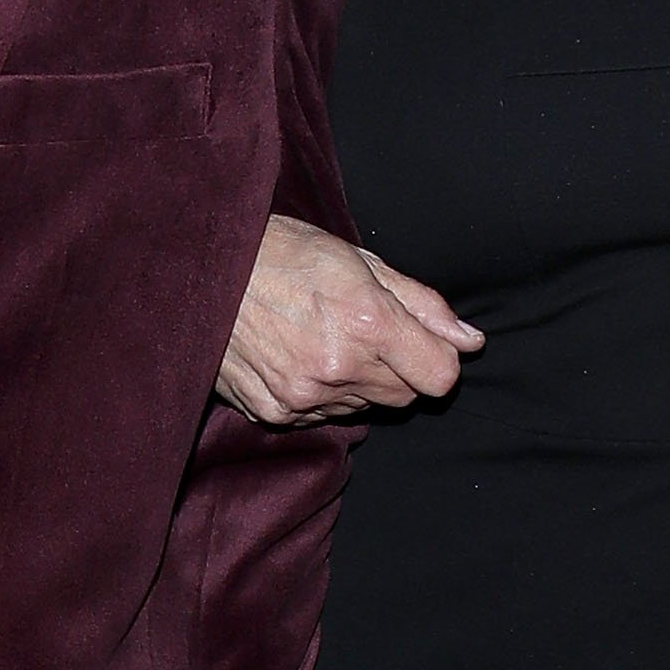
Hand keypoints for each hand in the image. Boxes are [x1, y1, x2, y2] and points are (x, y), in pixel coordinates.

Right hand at [215, 213, 481, 425]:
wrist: (199, 271)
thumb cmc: (282, 253)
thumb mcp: (360, 261)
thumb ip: (421, 305)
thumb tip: (470, 341)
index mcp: (367, 322)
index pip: (440, 377)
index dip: (437, 358)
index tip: (419, 341)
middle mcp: (338, 367)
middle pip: (405, 396)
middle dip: (397, 369)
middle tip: (362, 331)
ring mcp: (304, 396)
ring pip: (363, 406)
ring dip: (356, 381)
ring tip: (320, 337)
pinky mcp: (275, 414)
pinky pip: (321, 416)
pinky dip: (318, 393)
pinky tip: (294, 356)